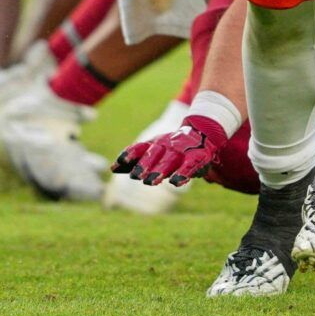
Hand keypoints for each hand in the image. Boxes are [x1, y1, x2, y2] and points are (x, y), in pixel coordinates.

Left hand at [112, 116, 228, 185]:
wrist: (201, 133)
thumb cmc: (171, 146)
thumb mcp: (153, 149)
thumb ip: (135, 158)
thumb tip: (113, 168)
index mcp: (155, 143)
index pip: (140, 148)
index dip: (130, 154)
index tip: (119, 162)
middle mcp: (166, 146)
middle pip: (153, 154)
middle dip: (144, 165)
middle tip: (135, 176)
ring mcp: (181, 151)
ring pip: (168, 160)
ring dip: (159, 170)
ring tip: (149, 182)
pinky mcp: (196, 158)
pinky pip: (188, 166)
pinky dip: (182, 174)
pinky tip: (176, 182)